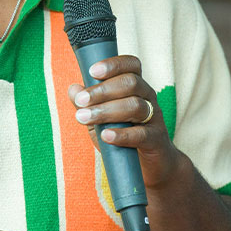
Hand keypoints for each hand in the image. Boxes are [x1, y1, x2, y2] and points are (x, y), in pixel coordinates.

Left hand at [67, 54, 178, 186]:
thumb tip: (73, 89)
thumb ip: (87, 105)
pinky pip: (141, 134)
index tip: (92, 71)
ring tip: (85, 118)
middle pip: (131, 83)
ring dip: (106, 110)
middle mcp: (147, 97)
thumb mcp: (100, 119)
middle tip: (81, 100)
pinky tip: (106, 136)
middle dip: (103, 90)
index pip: (131, 65)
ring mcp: (154, 117)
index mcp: (136, 86)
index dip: (113, 64)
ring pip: (135, 105)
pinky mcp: (156, 139)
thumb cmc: (122, 136)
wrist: (148, 166)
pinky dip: (122, 134)